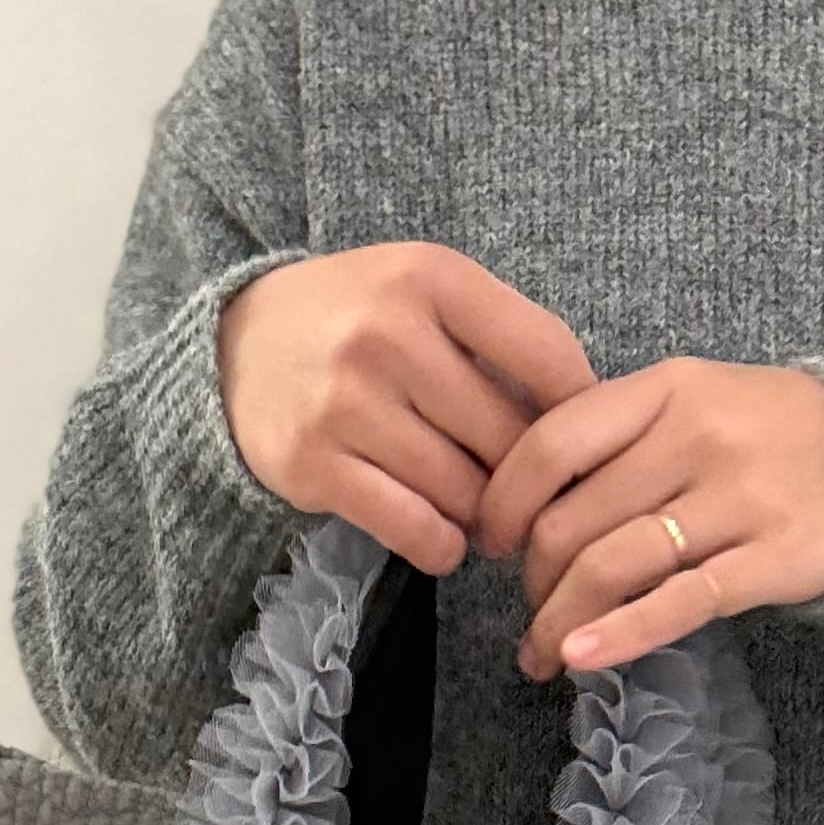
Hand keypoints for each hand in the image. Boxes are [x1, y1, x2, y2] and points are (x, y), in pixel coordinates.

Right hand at [216, 242, 598, 579]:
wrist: (234, 346)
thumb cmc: (355, 321)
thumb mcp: (425, 292)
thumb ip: (502, 337)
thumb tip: (589, 418)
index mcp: (430, 278)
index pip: (549, 358)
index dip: (580, 413)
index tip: (579, 442)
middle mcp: (386, 334)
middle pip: (510, 440)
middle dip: (526, 479)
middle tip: (523, 495)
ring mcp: (345, 403)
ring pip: (466, 492)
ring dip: (482, 517)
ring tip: (477, 512)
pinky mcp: (314, 466)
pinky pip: (416, 530)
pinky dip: (441, 546)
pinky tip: (440, 537)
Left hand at [467, 357, 823, 677]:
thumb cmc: (764, 434)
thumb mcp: (692, 401)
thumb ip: (617, 434)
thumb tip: (519, 499)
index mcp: (666, 389)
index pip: (551, 445)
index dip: (504, 503)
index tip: (492, 541)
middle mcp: (698, 438)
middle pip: (573, 522)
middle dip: (533, 581)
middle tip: (530, 612)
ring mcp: (738, 500)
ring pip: (613, 567)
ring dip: (560, 622)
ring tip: (542, 655)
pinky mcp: (772, 560)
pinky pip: (678, 603)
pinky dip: (620, 635)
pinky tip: (580, 660)